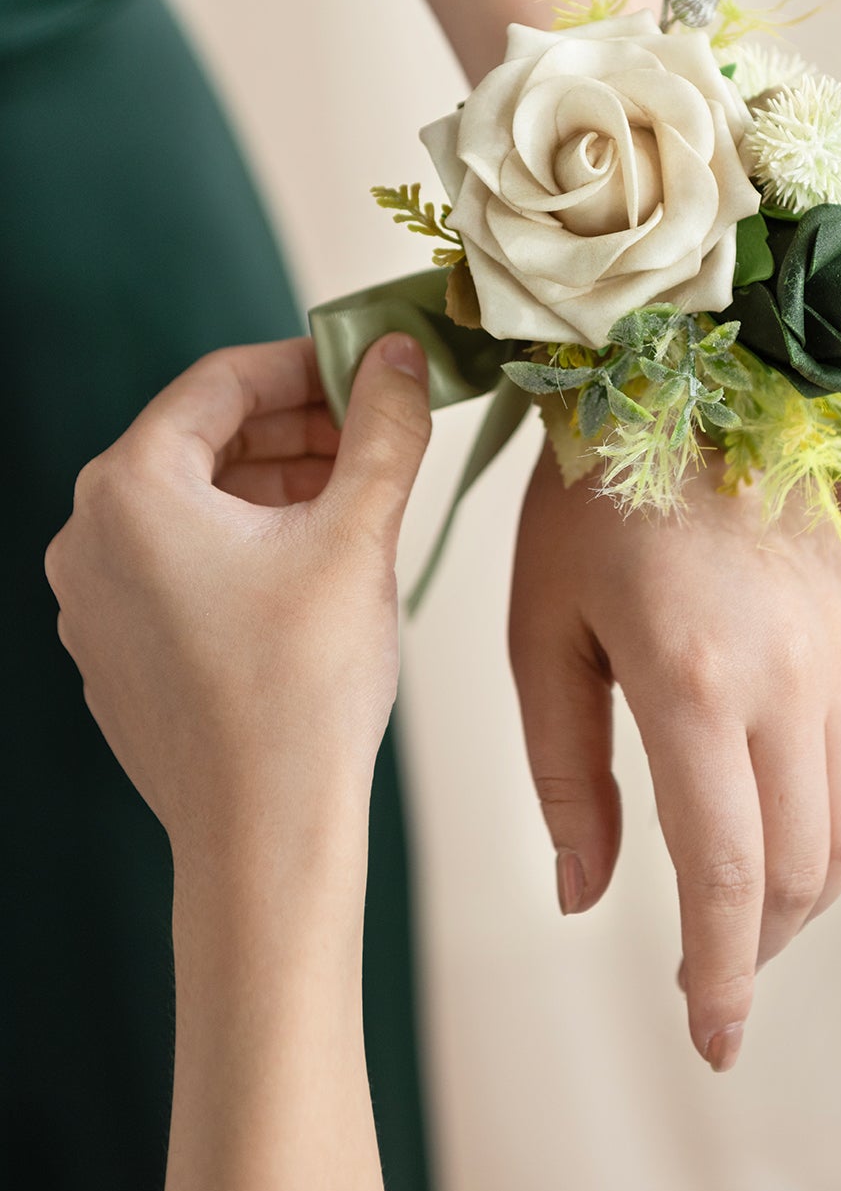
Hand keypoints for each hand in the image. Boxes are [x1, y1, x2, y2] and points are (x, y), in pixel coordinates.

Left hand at [45, 333, 430, 859]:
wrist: (262, 833)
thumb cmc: (304, 687)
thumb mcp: (358, 534)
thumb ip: (383, 429)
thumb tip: (401, 356)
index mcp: (132, 489)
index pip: (221, 382)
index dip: (306, 364)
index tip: (369, 368)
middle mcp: (88, 535)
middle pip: (202, 440)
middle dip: (296, 428)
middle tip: (375, 432)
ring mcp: (91, 598)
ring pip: (192, 504)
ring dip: (274, 485)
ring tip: (356, 497)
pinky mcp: (112, 647)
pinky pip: (175, 562)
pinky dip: (241, 543)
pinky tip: (311, 564)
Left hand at [510, 445, 840, 1072]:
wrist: (684, 381)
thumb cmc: (585, 504)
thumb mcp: (542, 632)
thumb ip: (566, 775)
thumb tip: (584, 897)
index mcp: (692, 681)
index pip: (731, 875)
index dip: (724, 977)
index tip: (709, 1041)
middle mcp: (786, 679)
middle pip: (803, 871)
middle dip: (758, 949)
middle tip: (706, 980)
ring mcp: (837, 658)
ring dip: (802, 899)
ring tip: (741, 920)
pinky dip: (831, 829)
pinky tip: (778, 831)